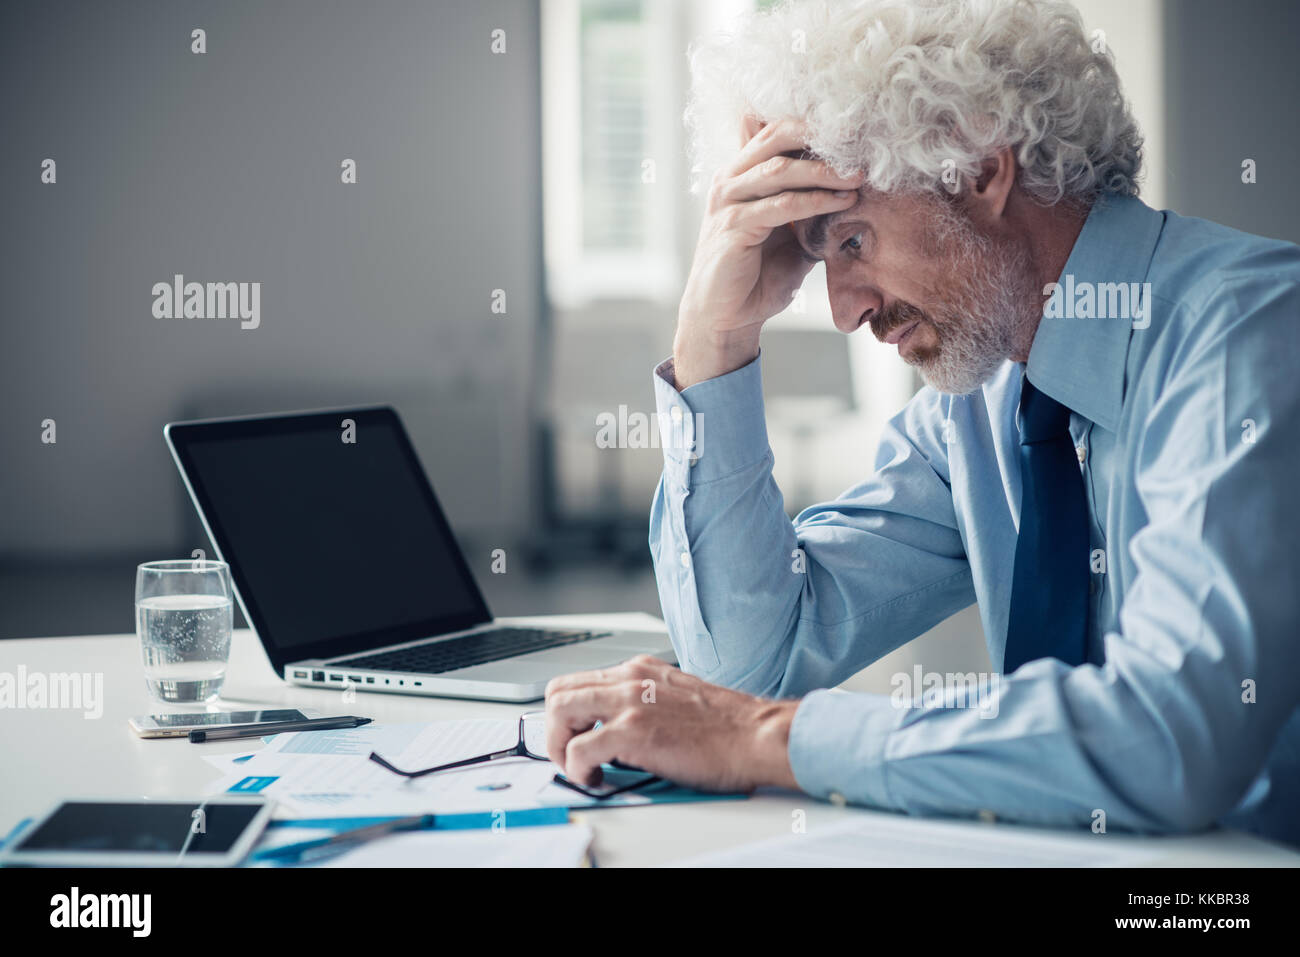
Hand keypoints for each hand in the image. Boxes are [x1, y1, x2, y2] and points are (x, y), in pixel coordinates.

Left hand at [543, 654, 800, 792]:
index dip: (567, 714)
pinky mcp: (633, 730)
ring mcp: (629, 702)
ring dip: (559, 746)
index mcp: (638, 670)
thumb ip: (643, 703)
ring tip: (581, 768)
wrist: (755, 735)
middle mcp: (629, 678)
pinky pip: (580, 749)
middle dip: (555, 729)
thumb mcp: (676, 698)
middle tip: (570, 754)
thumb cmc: (726, 726)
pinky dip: (577, 769)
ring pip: (560, 712)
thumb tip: (615, 729)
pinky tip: (596, 779)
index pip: (577, 680)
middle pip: (558, 691)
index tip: (574, 737)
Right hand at [673, 115, 863, 387]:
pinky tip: (842, 201)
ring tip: (858, 174)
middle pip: (775, 137)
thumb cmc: (758, 275)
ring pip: (779, 170)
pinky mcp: (732, 228)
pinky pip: (781, 206)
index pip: (778, 132)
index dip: (816, 125)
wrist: (727, 317)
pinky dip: (815, 201)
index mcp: (742, 174)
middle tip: (860, 140)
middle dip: (820, 135)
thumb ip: (811, 205)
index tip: (856, 129)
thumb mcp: (791, 232)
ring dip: (824, 170)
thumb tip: (856, 186)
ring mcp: (728, 202)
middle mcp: (730, 180)